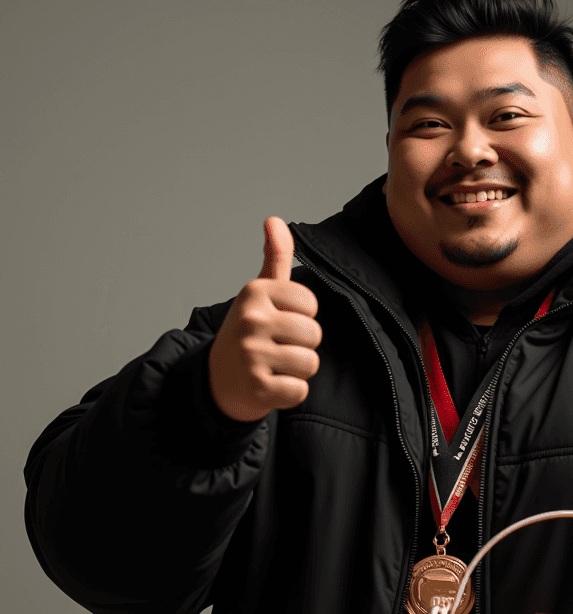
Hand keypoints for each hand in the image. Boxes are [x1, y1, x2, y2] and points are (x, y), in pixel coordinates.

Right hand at [208, 217, 321, 421]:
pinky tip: (271, 385)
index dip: (303, 317)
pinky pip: (300, 391)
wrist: (217, 381)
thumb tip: (274, 220)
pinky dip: (291, 393)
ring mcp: (251, 355)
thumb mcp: (259, 293)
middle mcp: (251, 320)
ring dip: (298, 371)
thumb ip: (275, 258)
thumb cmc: (248, 333)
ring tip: (274, 366)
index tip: (280, 322)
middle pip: (314, 335)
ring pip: (310, 363)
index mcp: (255, 293)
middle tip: (277, 348)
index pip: (311, 304)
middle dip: (302, 346)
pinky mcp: (257, 388)